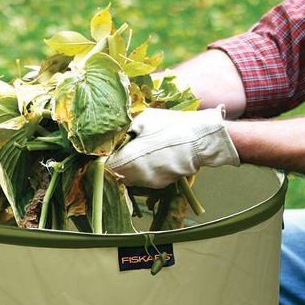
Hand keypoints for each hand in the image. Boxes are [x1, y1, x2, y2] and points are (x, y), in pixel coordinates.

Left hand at [107, 106, 239, 187]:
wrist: (202, 140)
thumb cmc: (171, 126)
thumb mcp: (143, 120)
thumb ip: (122, 130)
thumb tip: (109, 137)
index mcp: (128, 160)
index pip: (104, 167)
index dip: (102, 158)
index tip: (103, 149)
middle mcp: (137, 177)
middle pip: (115, 175)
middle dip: (114, 163)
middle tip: (118, 148)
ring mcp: (150, 183)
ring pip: (129, 178)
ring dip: (128, 167)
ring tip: (136, 149)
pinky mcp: (161, 184)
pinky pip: (144, 179)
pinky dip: (142, 169)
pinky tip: (150, 155)